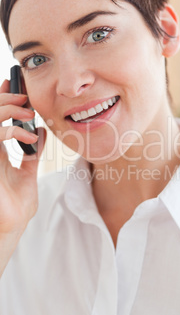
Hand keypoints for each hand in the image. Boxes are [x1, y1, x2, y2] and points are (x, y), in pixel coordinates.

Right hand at [0, 79, 45, 273]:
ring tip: (28, 111)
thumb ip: (32, 153)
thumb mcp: (27, 174)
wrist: (10, 227)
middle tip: (23, 96)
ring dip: (7, 109)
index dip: (4, 100)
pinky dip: (11, 130)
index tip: (17, 86)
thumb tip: (40, 132)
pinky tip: (28, 136)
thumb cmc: (16, 206)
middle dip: (4, 99)